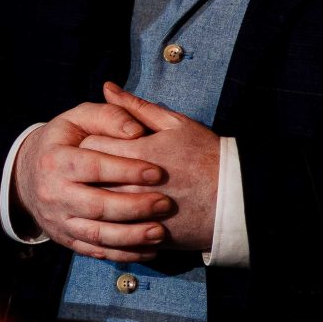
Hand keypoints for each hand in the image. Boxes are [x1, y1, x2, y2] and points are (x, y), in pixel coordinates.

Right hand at [10, 98, 174, 261]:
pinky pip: (95, 251)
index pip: (93, 167)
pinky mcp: (64, 239)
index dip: (126, 170)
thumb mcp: (79, 118)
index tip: (158, 172)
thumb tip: (137, 132)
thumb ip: (109, 117)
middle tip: (165, 204)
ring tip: (160, 232)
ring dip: (131, 237)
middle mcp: (53, 193)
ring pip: (96, 234)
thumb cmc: (65, 141)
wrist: (27, 174)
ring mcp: (57, 220)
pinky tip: (149, 250)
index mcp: (55, 160)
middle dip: (134, 207)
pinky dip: (123, 254)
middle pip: (96, 205)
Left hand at [75, 84, 218, 253]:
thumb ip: (136, 106)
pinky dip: (109, 222)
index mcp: (136, 153)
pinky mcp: (145, 233)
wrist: (236, 198)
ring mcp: (137, 213)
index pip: (88, 145)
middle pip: (87, 177)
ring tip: (102, 189)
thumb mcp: (174, 124)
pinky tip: (114, 214)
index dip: (86, 142)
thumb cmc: (207, 155)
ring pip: (97, 206)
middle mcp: (131, 185)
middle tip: (91, 167)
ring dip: (94, 197)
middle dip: (85, 171)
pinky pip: (113, 231)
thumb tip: (107, 87)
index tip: (94, 142)